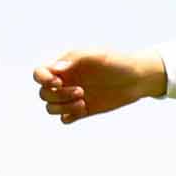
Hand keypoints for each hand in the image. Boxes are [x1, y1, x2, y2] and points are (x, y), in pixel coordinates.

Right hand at [32, 50, 167, 123]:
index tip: (58, 82)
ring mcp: (71, 97)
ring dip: (62, 107)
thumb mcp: (97, 56)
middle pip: (43, 93)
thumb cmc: (116, 62)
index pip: (39, 73)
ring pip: (51, 108)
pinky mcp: (81, 110)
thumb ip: (75, 59)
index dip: (42, 79)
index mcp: (64, 66)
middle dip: (59, 95)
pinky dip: (69, 116)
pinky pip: (64, 119)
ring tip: (83, 102)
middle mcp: (65, 81)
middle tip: (81, 91)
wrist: (136, 78)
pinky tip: (84, 109)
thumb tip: (55, 69)